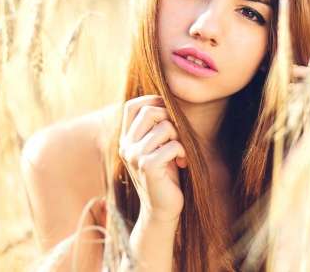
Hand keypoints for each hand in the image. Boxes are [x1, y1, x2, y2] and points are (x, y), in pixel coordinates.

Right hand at [118, 95, 187, 223]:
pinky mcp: (148, 167)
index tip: (169, 112)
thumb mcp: (157, 147)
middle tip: (177, 136)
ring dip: (179, 138)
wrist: (162, 209)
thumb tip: (166, 99)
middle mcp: (126, 146)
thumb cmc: (165, 175)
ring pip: (164, 127)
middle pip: (150, 112)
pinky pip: (172, 145)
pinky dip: (182, 151)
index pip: (132, 106)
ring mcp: (135, 156)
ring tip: (180, 152)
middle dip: (170, 119)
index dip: (152, 101)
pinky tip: (182, 163)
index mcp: (126, 139)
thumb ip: (155, 127)